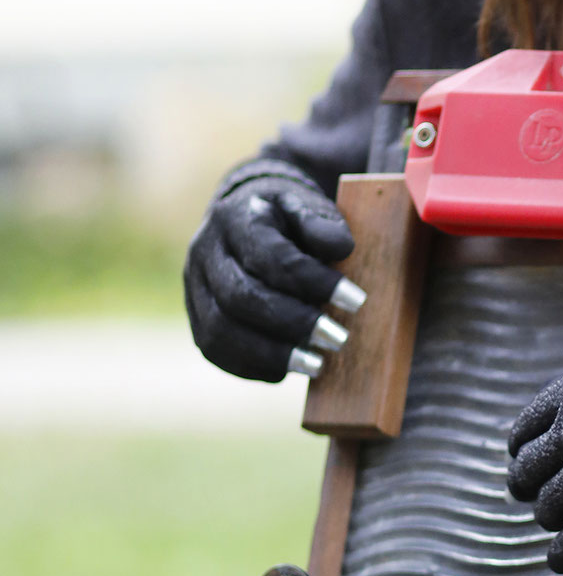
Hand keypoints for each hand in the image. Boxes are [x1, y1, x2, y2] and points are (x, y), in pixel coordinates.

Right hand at [184, 167, 361, 381]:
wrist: (246, 220)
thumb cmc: (288, 219)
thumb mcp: (307, 205)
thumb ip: (322, 223)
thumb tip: (341, 248)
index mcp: (234, 218)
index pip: (270, 257)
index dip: (313, 282)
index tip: (356, 301)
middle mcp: (204, 252)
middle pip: (240, 298)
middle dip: (293, 323)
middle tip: (338, 338)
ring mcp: (193, 287)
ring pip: (220, 330)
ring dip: (272, 353)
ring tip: (317, 364)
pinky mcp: (196, 317)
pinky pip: (215, 350)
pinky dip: (253, 366)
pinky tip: (288, 369)